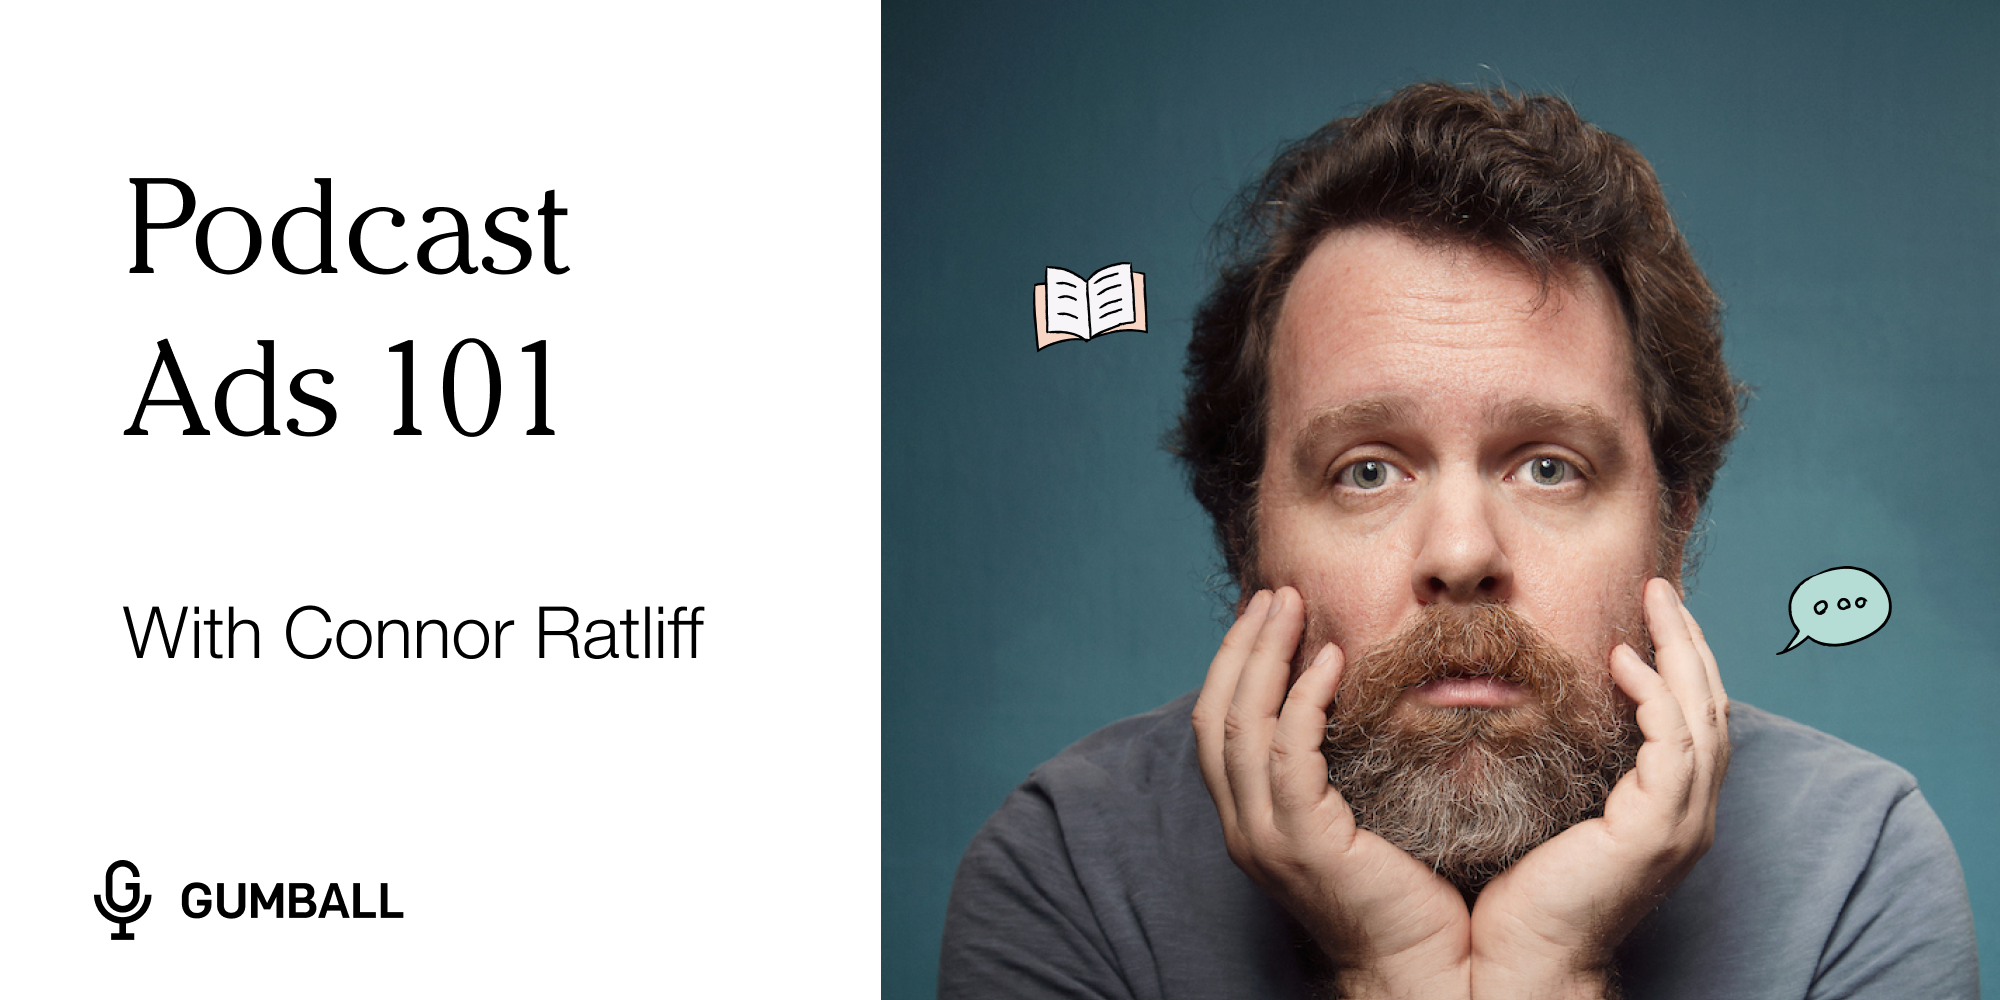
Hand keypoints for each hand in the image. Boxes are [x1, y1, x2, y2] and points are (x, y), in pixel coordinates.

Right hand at [1193, 587, 1471, 997]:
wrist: (1422, 973)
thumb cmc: (1406, 901)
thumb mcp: (1357, 822)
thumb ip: (1338, 771)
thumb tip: (1351, 707)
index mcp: (1251, 821)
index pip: (1219, 727)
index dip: (1235, 665)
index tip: (1266, 616)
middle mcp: (1244, 828)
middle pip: (1217, 714)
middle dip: (1240, 647)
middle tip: (1274, 594)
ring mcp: (1266, 837)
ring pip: (1242, 724)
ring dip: (1264, 655)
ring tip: (1291, 606)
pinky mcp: (1303, 842)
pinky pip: (1290, 753)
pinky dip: (1304, 698)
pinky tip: (1332, 660)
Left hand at [1469, 578, 1730, 997]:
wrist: (1526, 960)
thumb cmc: (1524, 895)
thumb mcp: (1552, 811)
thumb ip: (1567, 766)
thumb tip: (1537, 707)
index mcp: (1666, 812)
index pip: (1690, 721)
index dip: (1678, 663)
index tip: (1650, 614)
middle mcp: (1687, 816)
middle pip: (1709, 707)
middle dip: (1690, 643)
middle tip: (1661, 589)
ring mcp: (1680, 824)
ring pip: (1701, 715)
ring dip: (1681, 651)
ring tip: (1654, 602)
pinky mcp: (1658, 829)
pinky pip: (1671, 743)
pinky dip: (1656, 694)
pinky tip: (1625, 659)